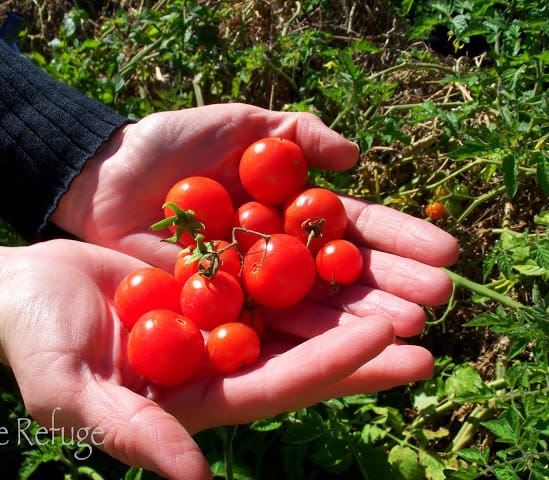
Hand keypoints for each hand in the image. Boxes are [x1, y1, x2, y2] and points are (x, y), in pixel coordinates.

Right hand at [0, 240, 438, 478]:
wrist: (19, 288)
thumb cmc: (34, 341)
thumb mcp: (70, 391)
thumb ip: (132, 432)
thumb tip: (196, 479)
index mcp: (196, 398)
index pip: (277, 387)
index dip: (332, 368)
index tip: (388, 341)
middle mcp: (217, 362)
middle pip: (302, 353)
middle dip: (365, 343)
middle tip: (428, 323)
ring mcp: (216, 320)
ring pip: (293, 311)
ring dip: (346, 298)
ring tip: (404, 282)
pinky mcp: (208, 282)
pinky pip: (264, 270)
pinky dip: (301, 260)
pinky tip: (340, 241)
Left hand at [52, 103, 458, 338]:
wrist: (103, 176)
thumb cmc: (169, 146)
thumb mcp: (240, 125)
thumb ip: (296, 135)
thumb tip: (357, 157)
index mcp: (289, 212)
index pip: (355, 227)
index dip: (398, 239)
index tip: (444, 250)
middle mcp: (279, 255)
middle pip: (346, 273)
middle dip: (394, 283)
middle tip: (441, 296)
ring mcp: (252, 287)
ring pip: (316, 305)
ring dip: (364, 317)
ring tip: (412, 324)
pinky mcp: (220, 311)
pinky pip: (268, 324)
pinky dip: (308, 334)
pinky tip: (349, 343)